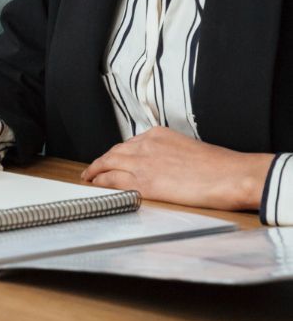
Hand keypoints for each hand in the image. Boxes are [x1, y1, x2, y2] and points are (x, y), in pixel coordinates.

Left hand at [80, 127, 273, 210]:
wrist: (231, 175)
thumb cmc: (221, 166)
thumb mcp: (190, 148)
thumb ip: (170, 153)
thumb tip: (165, 165)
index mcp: (158, 134)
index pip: (130, 143)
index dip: (118, 154)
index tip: (113, 159)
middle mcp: (146, 144)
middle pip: (115, 152)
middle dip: (102, 161)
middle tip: (93, 168)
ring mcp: (142, 162)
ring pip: (108, 164)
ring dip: (96, 171)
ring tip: (89, 177)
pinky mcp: (144, 182)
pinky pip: (113, 180)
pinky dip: (100, 182)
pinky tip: (95, 186)